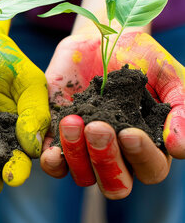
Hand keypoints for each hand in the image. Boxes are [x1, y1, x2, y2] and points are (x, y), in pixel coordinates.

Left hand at [41, 32, 184, 198]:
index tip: (129, 133)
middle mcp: (118, 156)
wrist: (101, 38)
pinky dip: (52, 161)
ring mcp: (85, 151)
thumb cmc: (141, 58)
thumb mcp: (169, 75)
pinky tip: (51, 150)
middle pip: (115, 184)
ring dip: (77, 156)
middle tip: (98, 128)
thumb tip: (178, 148)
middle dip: (106, 160)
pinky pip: (53, 164)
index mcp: (149, 147)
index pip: (151, 169)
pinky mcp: (58, 139)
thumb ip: (181, 106)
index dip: (141, 157)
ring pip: (83, 176)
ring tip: (74, 122)